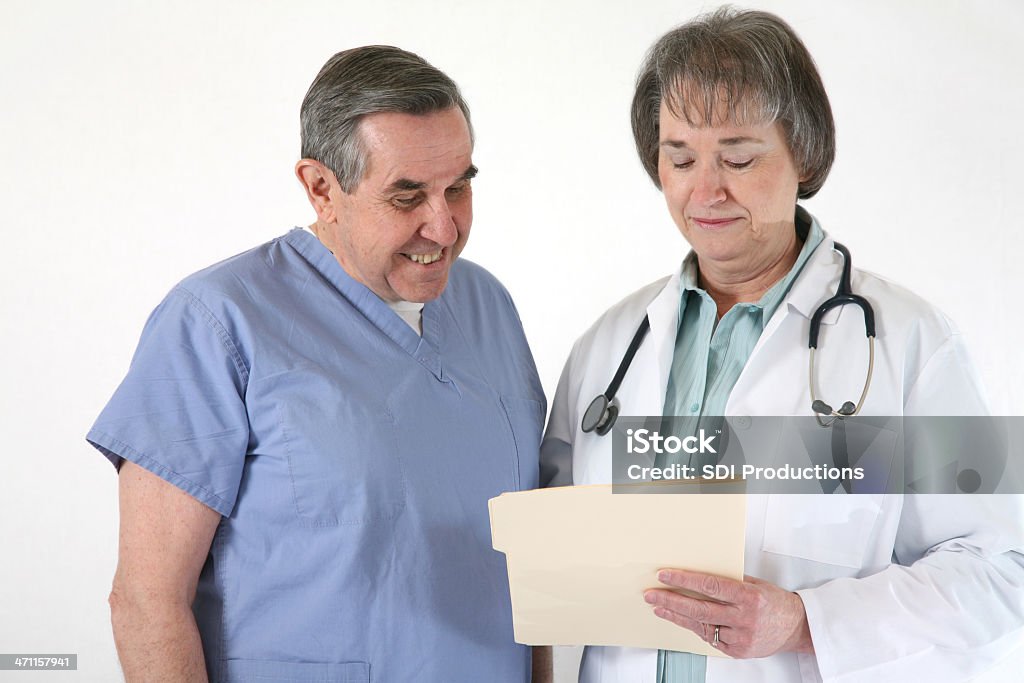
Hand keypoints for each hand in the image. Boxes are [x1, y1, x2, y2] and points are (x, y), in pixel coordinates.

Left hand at [643, 569, 813, 657]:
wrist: (796, 627)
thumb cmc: (774, 602)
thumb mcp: (755, 584)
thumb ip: (729, 581)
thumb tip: (698, 573)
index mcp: (749, 597)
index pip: (710, 586)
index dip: (685, 580)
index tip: (666, 575)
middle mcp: (745, 618)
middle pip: (700, 609)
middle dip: (671, 600)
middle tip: (652, 594)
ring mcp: (741, 637)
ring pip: (701, 626)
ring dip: (677, 616)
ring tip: (659, 607)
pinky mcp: (738, 651)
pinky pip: (710, 638)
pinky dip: (695, 628)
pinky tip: (681, 619)